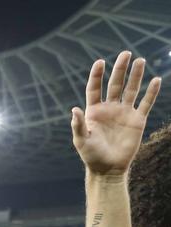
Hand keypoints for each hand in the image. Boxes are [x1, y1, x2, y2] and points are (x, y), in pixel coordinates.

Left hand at [72, 51, 160, 175]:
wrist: (108, 168)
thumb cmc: (91, 155)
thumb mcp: (81, 140)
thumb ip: (77, 125)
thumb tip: (74, 109)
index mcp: (94, 111)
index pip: (95, 88)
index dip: (97, 75)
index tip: (100, 62)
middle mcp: (110, 109)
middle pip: (115, 84)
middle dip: (120, 69)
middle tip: (125, 53)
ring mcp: (124, 113)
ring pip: (132, 90)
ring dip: (136, 76)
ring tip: (140, 60)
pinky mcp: (137, 121)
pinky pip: (146, 103)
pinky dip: (151, 92)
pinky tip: (155, 80)